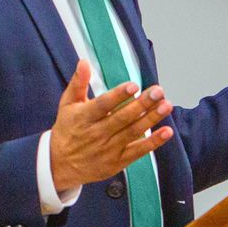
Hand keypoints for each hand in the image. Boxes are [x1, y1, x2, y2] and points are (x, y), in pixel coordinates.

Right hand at [49, 60, 171, 193]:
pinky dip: (153, 142)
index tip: (133, 85)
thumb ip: (77, 83)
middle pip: (122, 118)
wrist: (60, 165)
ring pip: (133, 132)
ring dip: (151, 119)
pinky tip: (167, 131)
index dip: (118, 95)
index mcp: (84, 117)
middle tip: (158, 91)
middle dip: (142, 104)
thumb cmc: (67, 129)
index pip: (103, 105)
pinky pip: (138, 152)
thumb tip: (84, 62)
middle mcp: (96, 134)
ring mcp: (108, 149)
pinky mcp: (117, 162)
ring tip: (166, 106)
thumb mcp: (67, 105)